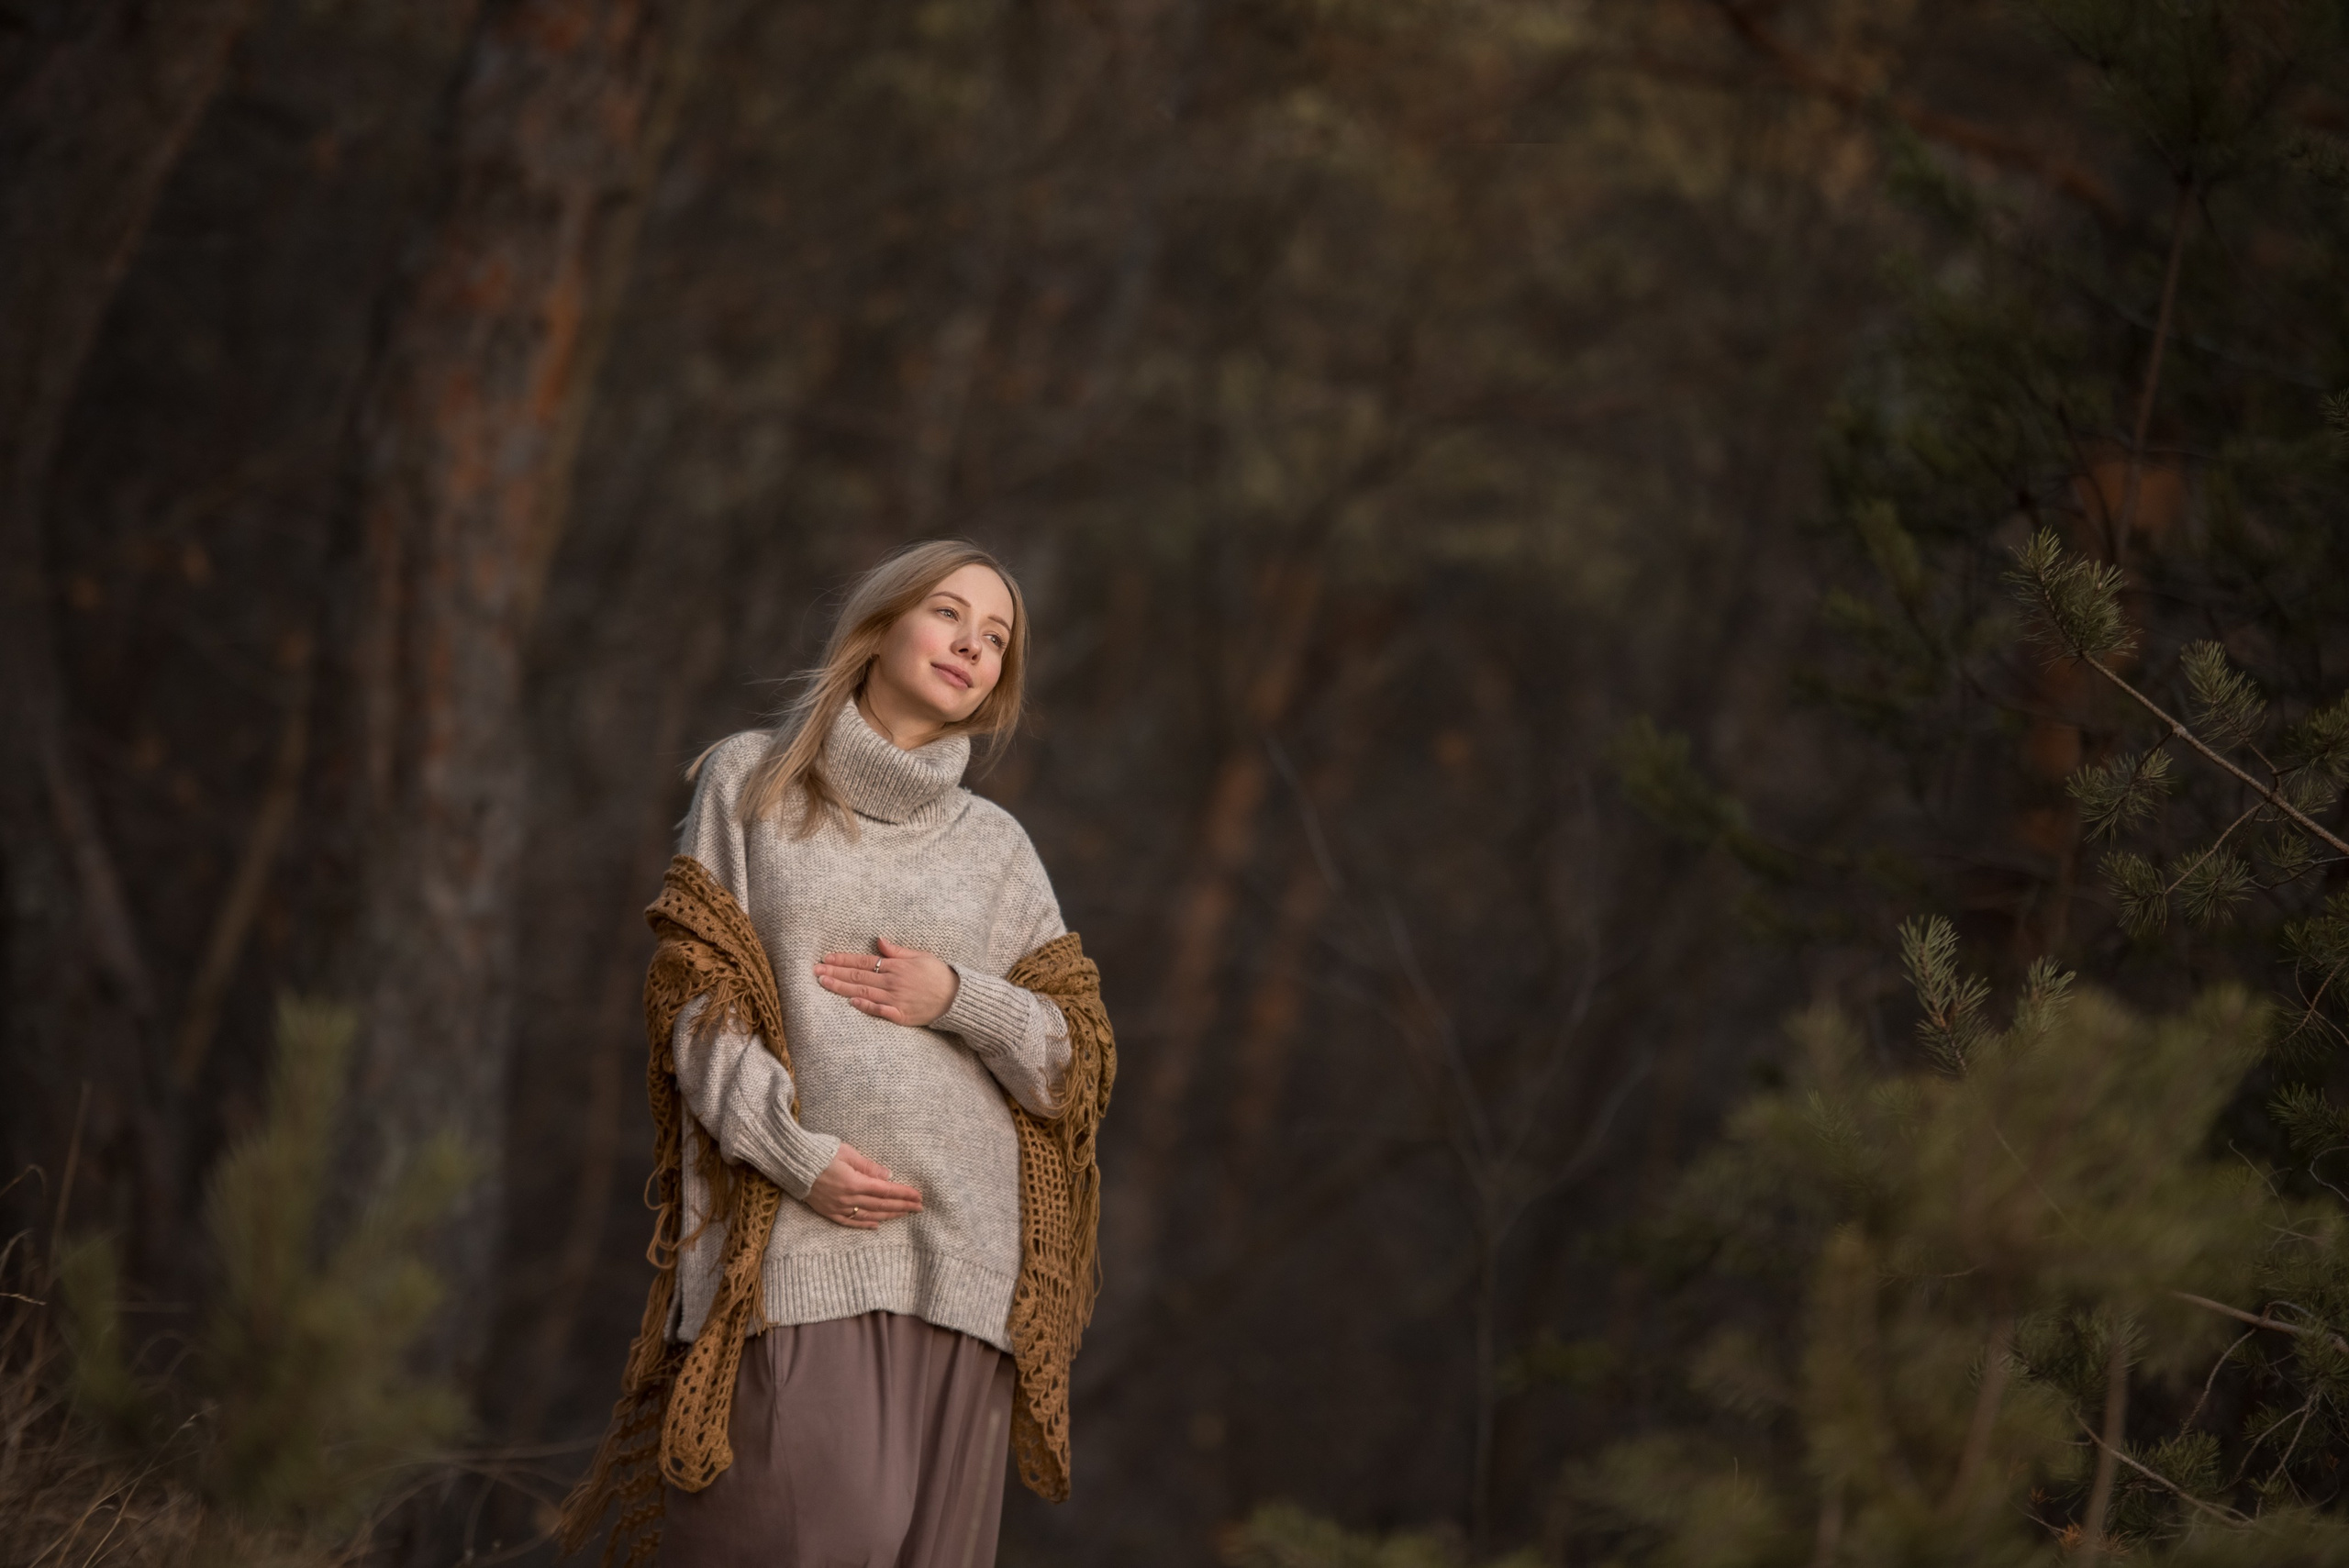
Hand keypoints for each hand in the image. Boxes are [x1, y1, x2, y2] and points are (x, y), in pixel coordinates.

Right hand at [806, 1144, 922, 1229]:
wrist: (792, 1163)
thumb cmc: (820, 1152)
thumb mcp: (847, 1153)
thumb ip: (868, 1166)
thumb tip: (888, 1175)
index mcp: (854, 1182)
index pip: (886, 1191)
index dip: (904, 1194)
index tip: (918, 1196)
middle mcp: (848, 1198)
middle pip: (881, 1205)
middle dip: (902, 1206)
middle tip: (919, 1208)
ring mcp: (838, 1207)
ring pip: (869, 1215)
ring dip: (889, 1215)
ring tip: (904, 1215)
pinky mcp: (828, 1212)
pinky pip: (850, 1222)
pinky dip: (865, 1224)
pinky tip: (877, 1225)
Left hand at [814, 937, 958, 1027]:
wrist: (956, 997)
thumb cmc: (939, 975)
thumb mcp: (920, 956)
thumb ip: (897, 951)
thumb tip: (878, 940)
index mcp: (896, 966)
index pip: (864, 961)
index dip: (843, 959)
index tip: (826, 958)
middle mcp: (893, 982)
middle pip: (858, 976)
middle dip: (835, 972)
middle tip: (815, 970)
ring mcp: (896, 999)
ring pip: (863, 992)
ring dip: (842, 987)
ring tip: (823, 983)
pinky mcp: (901, 1015)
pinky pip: (880, 1011)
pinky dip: (865, 1006)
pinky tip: (850, 1002)